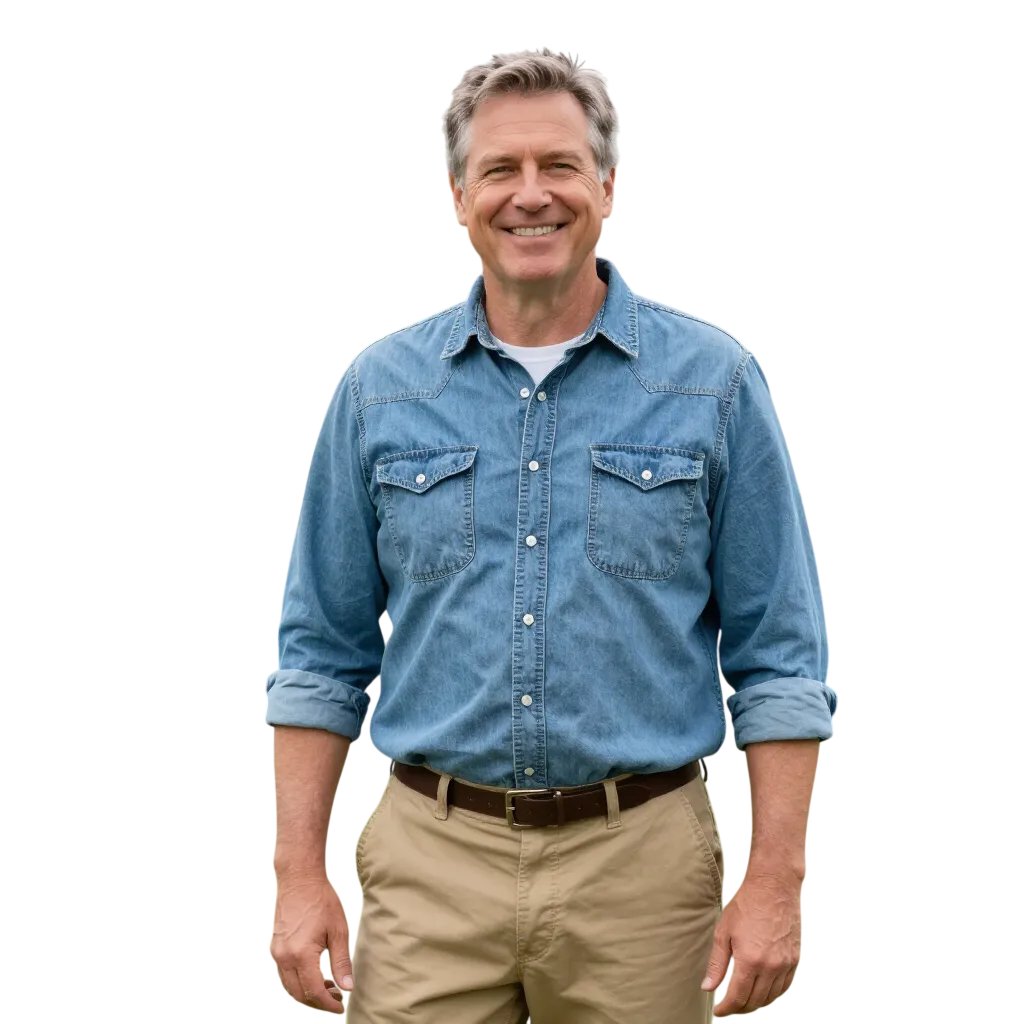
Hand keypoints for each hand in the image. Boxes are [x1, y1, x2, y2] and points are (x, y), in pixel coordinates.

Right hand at [269, 873, 353, 1014]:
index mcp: (301, 954)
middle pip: (298, 995)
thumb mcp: (338, 930)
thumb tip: (347, 988)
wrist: (299, 878)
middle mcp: (284, 958)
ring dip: (307, 994)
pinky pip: (283, 975)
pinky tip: (314, 974)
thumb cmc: (321, 900)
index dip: (328, 1005)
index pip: (314, 992)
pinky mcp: (273, 948)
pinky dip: (298, 982)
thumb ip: (341, 962)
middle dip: (318, 1003)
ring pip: (289, 988)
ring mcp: (275, 953)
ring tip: (329, 987)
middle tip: (337, 999)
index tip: (341, 1007)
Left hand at [701, 871, 802, 1015]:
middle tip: (729, 1007)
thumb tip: (708, 987)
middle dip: (740, 1009)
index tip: (718, 1012)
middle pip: (755, 1002)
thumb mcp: (724, 931)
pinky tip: (763, 991)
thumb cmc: (746, 904)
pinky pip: (786, 988)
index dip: (726, 1010)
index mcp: (750, 960)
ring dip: (756, 1004)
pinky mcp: (796, 960)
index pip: (737, 998)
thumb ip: (717, 963)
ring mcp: (786, 965)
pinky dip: (773, 995)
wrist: (774, 887)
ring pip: (771, 999)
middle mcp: (771, 967)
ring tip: (744, 1001)